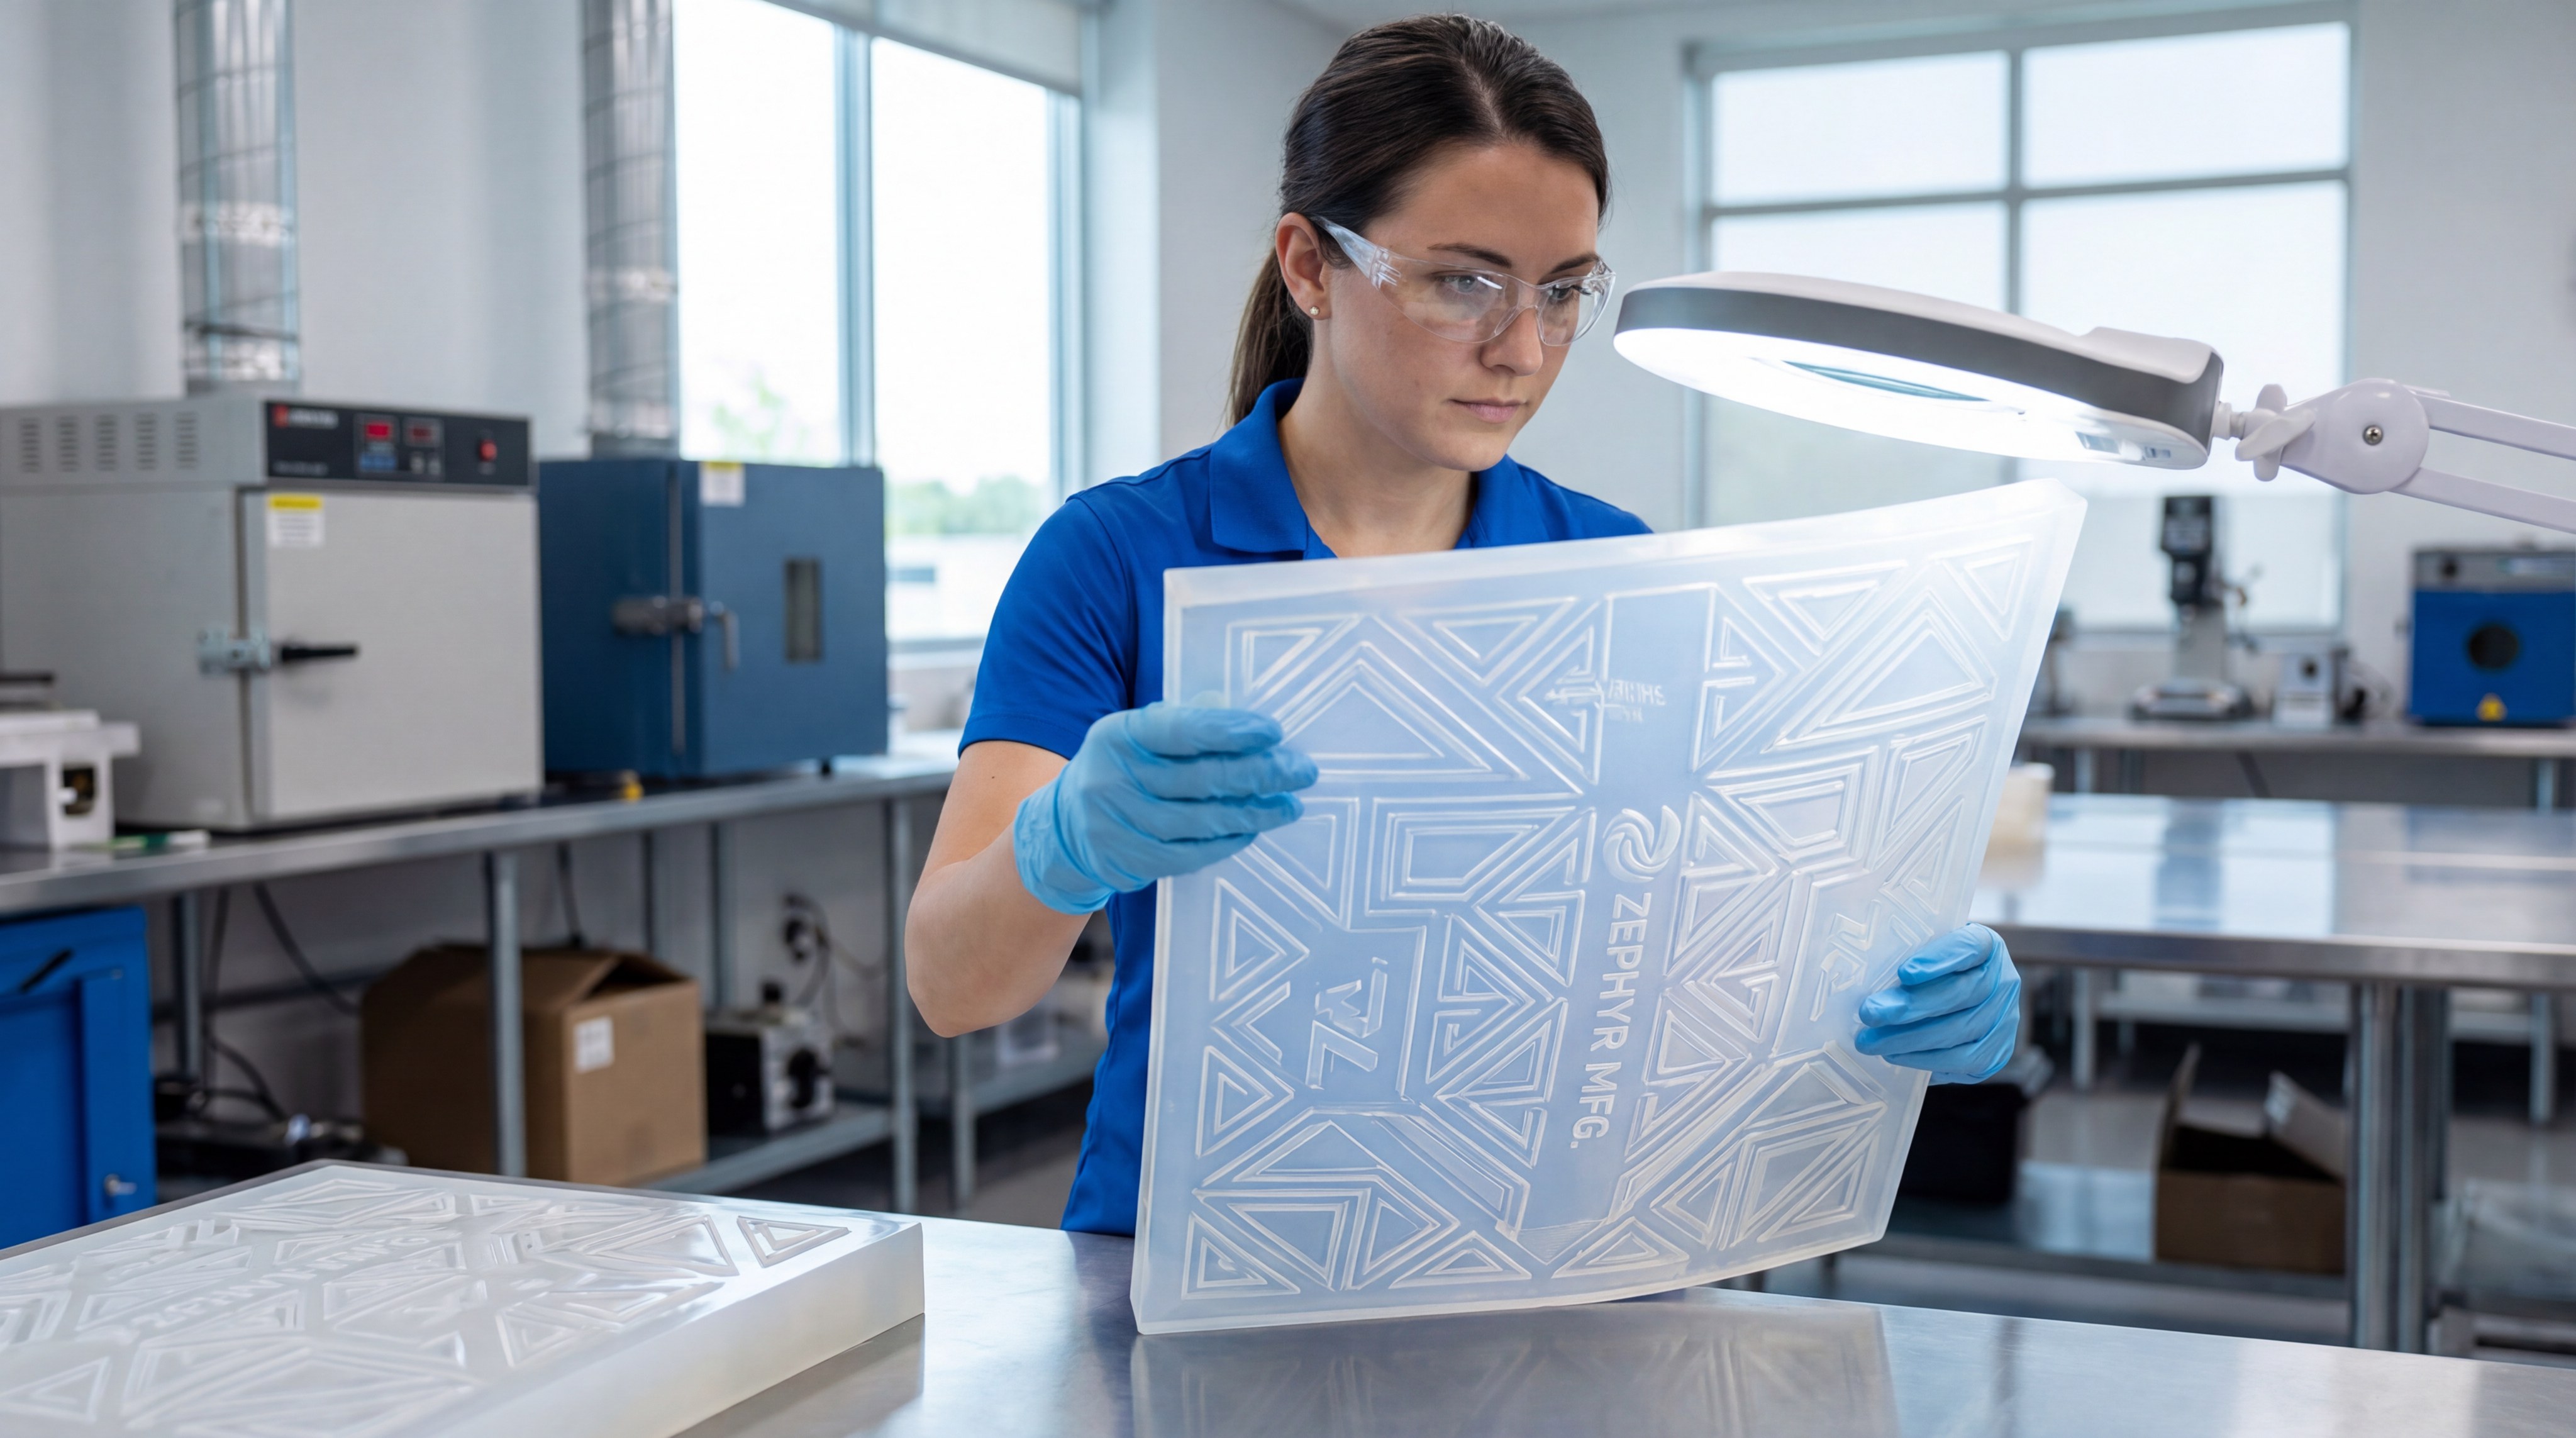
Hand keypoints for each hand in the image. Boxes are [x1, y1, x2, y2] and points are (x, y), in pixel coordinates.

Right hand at [1013, 702, 1317, 913]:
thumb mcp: (1135, 737)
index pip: (1181, 730)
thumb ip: (1183, 728)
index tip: (1273, 732)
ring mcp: (1122, 825)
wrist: (1065, 828)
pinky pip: (1192, 852)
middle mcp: (1115, 779)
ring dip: (1254, 812)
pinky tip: (1254, 829)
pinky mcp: (1133, 860)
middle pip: (1201, 778)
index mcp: (1118, 736)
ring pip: (1202, 820)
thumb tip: (1250, 732)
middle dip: (1260, 773)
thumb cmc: (1119, 770)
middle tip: (1301, 771)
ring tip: (1290, 805)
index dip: (1230, 731)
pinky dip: (1229, 841)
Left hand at [1853, 924, 2019, 1084]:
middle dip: (1911, 1006)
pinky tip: (1894, 1055)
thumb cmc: (1933, 967)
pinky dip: (1926, 1060)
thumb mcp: (1926, 947)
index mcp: (1987, 945)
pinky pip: (1964, 1060)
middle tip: (1869, 1013)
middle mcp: (2004, 980)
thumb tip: (1864, 972)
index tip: (1903, 973)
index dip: (1939, 960)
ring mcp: (2005, 1018)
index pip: (1969, 947)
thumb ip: (1906, 951)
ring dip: (1910, 1039)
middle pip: (1961, 994)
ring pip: (1961, 1030)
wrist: (1961, 996)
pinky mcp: (1997, 1051)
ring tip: (1871, 1041)